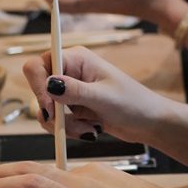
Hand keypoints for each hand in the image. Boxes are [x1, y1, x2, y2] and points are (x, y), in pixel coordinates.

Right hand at [21, 44, 175, 143]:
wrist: (148, 123)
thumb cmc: (133, 103)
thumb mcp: (103, 97)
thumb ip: (74, 91)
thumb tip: (49, 84)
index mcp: (76, 58)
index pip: (38, 65)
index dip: (38, 86)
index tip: (50, 108)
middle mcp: (69, 70)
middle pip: (39, 90)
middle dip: (52, 113)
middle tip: (69, 126)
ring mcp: (70, 90)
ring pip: (45, 110)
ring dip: (63, 125)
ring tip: (90, 129)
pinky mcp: (72, 107)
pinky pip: (56, 121)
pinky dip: (68, 130)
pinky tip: (91, 130)